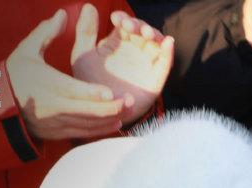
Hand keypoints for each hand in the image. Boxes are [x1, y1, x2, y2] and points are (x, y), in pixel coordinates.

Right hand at [5, 8, 126, 140]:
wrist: (0, 105)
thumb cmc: (16, 73)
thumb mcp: (27, 50)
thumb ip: (46, 33)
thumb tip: (63, 14)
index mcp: (47, 84)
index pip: (74, 91)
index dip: (93, 93)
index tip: (112, 93)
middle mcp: (53, 106)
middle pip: (86, 111)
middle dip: (111, 108)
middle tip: (131, 101)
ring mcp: (56, 122)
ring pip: (87, 125)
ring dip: (109, 119)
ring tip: (128, 111)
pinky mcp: (58, 133)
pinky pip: (83, 133)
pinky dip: (100, 130)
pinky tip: (115, 123)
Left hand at [72, 8, 174, 123]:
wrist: (102, 114)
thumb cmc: (90, 86)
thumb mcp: (82, 57)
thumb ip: (85, 33)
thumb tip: (89, 6)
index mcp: (117, 43)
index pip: (125, 23)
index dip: (123, 18)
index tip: (117, 20)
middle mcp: (134, 50)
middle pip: (142, 30)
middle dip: (138, 25)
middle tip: (131, 27)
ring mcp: (146, 63)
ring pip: (156, 42)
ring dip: (153, 34)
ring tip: (146, 34)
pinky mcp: (156, 78)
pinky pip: (165, 63)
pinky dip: (168, 52)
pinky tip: (168, 43)